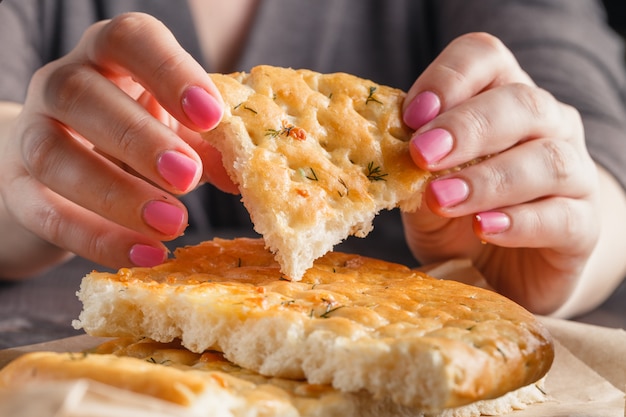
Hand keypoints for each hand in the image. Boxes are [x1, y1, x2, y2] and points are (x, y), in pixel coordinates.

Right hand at [0, 13, 235, 272]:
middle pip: (82, 95)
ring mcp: (32, 134)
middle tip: (187, 178)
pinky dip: (97, 237)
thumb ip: (207, 146)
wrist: (68, 169)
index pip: (130, 40)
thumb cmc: (137, 136)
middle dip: (139, 139)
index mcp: (110, 57)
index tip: (210, 116)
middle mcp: (62, 85)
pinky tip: (145, 254)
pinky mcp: (18, 188)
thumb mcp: (177, 131)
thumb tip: (245, 176)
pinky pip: (44, 213)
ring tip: (173, 224)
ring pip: (54, 155)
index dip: (170, 72)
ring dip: (116, 194)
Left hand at [401, 33, 598, 314]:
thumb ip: (410, 169)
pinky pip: (562, 216)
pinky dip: (520, 222)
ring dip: (489, 179)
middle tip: (423, 155)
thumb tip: (382, 152)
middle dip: (467, 128)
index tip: (412, 115)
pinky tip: (485, 228)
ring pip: (548, 160)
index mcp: (499, 98)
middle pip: (521, 103)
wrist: (500, 268)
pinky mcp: (582, 226)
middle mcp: (545, 125)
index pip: (484, 58)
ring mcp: (572, 174)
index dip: (449, 79)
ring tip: (444, 199)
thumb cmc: (457, 216)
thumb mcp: (422, 189)